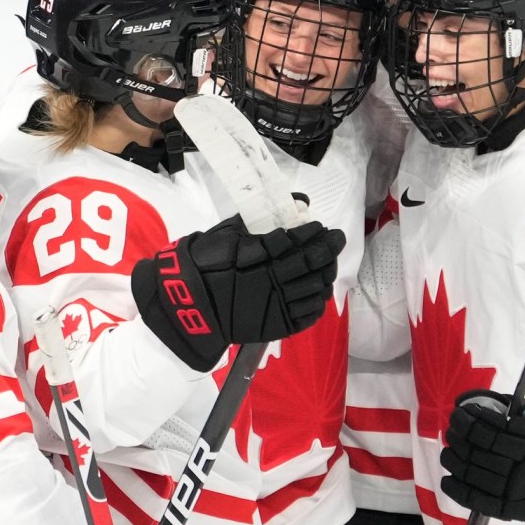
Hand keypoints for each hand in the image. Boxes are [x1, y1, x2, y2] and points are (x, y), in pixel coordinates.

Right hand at [132, 215, 344, 371]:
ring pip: (316, 288)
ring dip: (326, 273)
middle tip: (336, 239)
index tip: (322, 226)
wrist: (189, 301)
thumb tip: (298, 199)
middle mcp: (274, 279)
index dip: (316, 232)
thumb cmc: (206, 261)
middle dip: (330, 247)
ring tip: (327, 264)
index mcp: (261, 254)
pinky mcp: (278, 325)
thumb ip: (262, 216)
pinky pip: (309, 315)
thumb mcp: (230, 230)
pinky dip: (317, 301)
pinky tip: (317, 290)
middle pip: (313, 262)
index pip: (300, 240)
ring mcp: (278, 304)